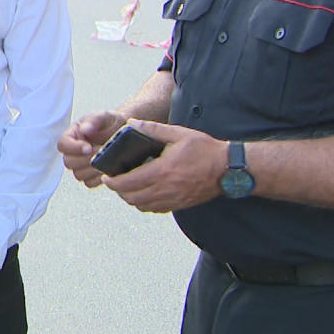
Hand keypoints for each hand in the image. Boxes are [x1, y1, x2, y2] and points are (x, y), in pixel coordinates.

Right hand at [58, 110, 126, 186]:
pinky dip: (98, 178)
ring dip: (92, 169)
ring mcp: (82, 165)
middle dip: (85, 159)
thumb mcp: (104, 116)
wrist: (125, 133)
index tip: (88, 147)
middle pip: (68, 162)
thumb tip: (84, 129)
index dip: (73, 148)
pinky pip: (89, 183)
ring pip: (78, 175)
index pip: (62, 144)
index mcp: (73, 135)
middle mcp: (74, 151)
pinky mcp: (91, 176)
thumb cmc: (112, 123)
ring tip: (107, 161)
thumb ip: (94, 120)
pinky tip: (108, 170)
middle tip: (101, 153)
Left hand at [100, 120, 226, 212]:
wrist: (228, 169)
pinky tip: (144, 194)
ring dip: (130, 198)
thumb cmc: (204, 149)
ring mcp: (172, 199)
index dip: (113, 182)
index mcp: (162, 171)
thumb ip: (152, 129)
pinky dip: (144, 204)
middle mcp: (165, 189)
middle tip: (113, 181)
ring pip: (142, 206)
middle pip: (132, 197)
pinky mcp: (179, 204)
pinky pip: (155, 209)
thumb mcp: (178, 133)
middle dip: (118, 190)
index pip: (129, 182)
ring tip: (126, 187)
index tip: (106, 176)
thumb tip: (131, 123)